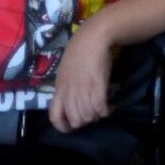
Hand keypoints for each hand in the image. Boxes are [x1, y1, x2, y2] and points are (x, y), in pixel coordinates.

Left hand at [48, 17, 113, 132]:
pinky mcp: (97, 86)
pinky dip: (106, 111)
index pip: (55, 117)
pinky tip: (110, 107)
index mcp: (59, 89)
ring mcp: (83, 90)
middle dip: (85, 121)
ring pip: (88, 116)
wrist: (92, 38)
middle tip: (92, 113)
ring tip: (102, 109)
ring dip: (97, 116)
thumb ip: (66, 86)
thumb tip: (71, 98)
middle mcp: (70, 93)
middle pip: (76, 120)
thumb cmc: (79, 51)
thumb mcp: (66, 71)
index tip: (72, 126)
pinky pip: (100, 108)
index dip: (63, 127)